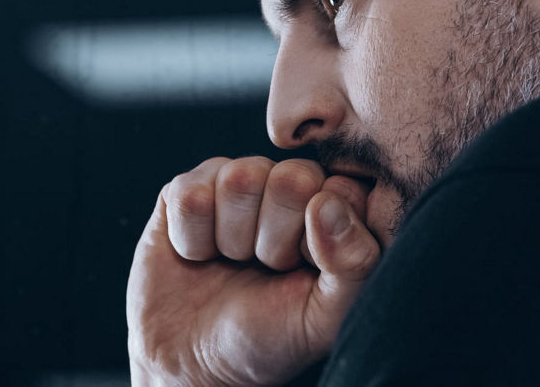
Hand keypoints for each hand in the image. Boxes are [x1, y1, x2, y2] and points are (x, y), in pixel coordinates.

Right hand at [126, 157, 381, 385]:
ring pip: (238, 179)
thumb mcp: (325, 317)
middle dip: (274, 237)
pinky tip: (198, 256)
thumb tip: (328, 202)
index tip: (309, 270)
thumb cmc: (269, 338)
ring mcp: (235, 180)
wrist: (193, 361)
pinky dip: (192, 240)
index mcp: (331, 209)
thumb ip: (353, 263)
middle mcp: (287, 184)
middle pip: (291, 177)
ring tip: (231, 262)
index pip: (342, 188)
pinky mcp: (186, 188)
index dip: (323, 234)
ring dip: (231, 238)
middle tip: (267, 268)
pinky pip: (190, 196)